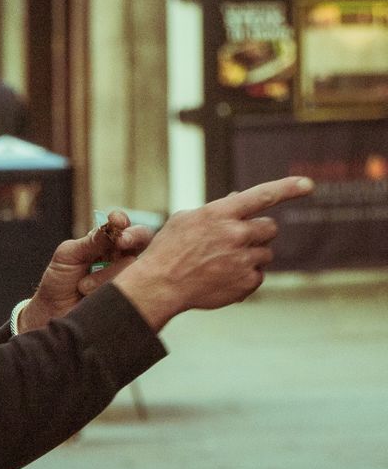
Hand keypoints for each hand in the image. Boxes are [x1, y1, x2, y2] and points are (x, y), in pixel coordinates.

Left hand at [17, 210, 153, 331]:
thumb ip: (90, 242)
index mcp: (105, 242)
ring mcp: (130, 276)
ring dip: (107, 274)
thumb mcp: (69, 255)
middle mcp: (121, 256)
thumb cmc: (60, 281)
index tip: (116, 221)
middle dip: (132, 237)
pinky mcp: (133, 296)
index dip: (121, 221)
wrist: (53, 314)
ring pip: (134, 264)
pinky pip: (135, 288)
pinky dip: (116, 289)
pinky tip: (97, 294)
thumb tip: (111, 227)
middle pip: (142, 239)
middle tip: (121, 242)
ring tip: (82, 287)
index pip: (121, 225)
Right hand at [113, 176, 313, 331]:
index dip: (287, 188)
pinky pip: (259, 274)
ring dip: (251, 255)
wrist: (161, 285)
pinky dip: (245, 276)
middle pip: (270, 227)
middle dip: (259, 232)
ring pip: (266, 252)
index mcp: (219, 213)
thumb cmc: (169, 249)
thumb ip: (216, 209)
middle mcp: (235, 233)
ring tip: (222, 262)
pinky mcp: (247, 282)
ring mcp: (243, 259)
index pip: (261, 195)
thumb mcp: (186, 220)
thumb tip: (239, 196)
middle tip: (238, 240)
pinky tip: (222, 277)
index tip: (307, 184)